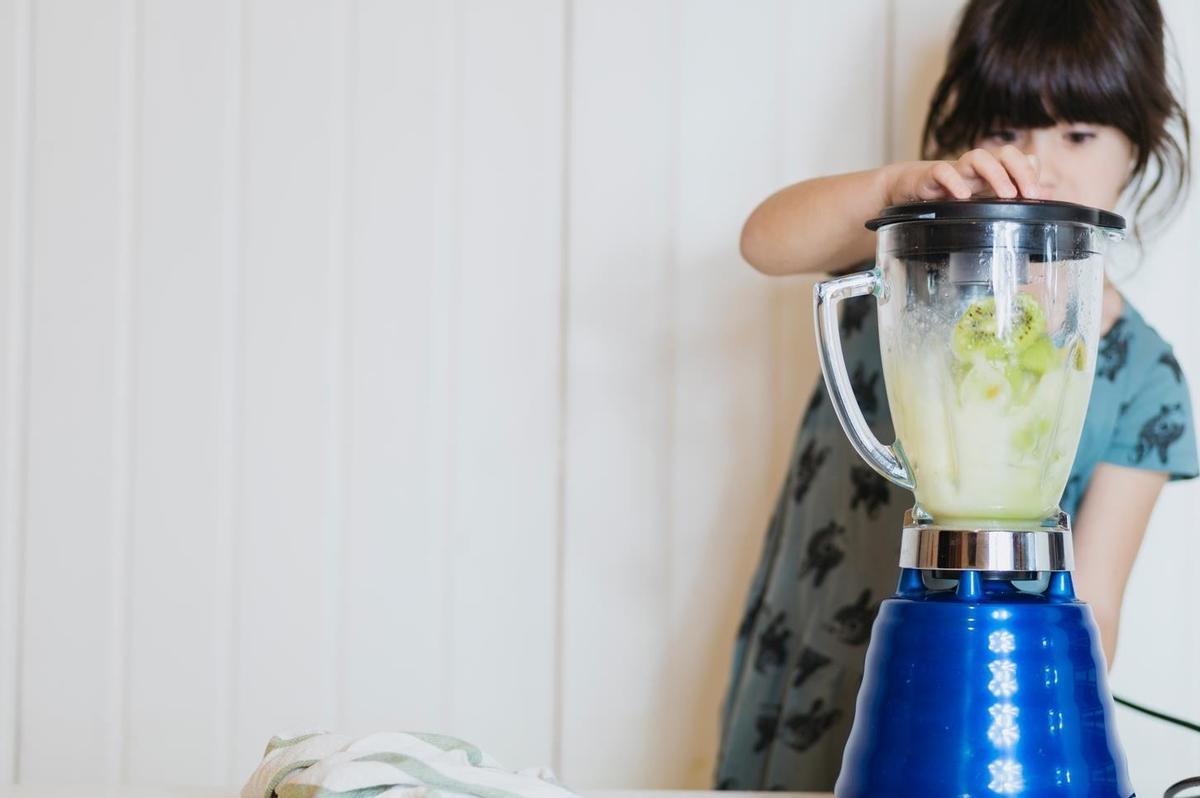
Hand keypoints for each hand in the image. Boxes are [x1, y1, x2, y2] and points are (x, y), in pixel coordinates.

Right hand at [883, 145, 1042, 204]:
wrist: (911, 189)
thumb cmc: (950, 194)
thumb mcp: (983, 197)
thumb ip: (1014, 194)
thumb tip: (1048, 195)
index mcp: (992, 172)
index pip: (1019, 160)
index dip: (1031, 173)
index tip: (1037, 196)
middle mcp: (977, 167)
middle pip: (1005, 153)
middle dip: (1020, 170)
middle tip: (1028, 194)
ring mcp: (955, 170)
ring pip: (978, 157)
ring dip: (995, 174)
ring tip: (1004, 195)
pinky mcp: (931, 176)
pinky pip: (942, 170)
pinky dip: (954, 181)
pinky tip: (962, 196)